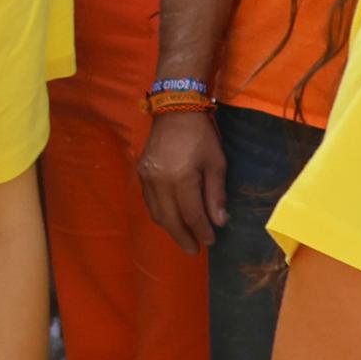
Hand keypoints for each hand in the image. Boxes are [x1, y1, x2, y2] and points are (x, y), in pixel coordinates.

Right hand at [136, 104, 225, 251]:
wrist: (175, 109)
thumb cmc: (201, 135)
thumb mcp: (216, 163)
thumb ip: (216, 194)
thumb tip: (219, 221)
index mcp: (181, 178)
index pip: (191, 214)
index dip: (202, 231)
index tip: (211, 241)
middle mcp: (159, 181)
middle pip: (170, 219)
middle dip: (183, 237)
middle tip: (194, 250)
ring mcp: (147, 177)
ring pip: (156, 213)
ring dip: (170, 228)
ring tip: (183, 237)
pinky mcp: (141, 172)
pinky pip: (149, 201)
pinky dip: (160, 214)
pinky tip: (171, 218)